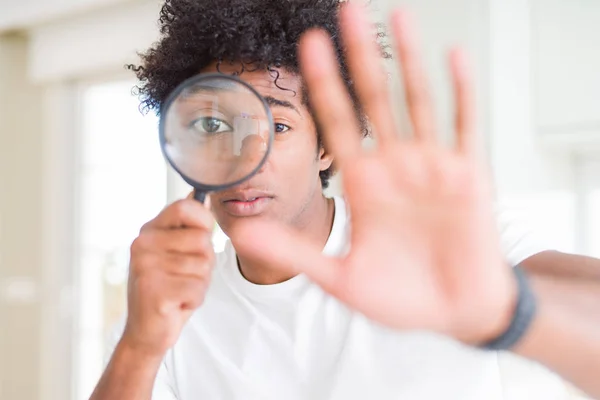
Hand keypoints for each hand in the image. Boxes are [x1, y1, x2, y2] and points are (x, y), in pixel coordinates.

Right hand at [122, 194, 214, 356]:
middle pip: (202, 239)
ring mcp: (146, 267)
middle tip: (184, 277)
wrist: (146, 333)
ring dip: (200, 284)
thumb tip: (198, 195)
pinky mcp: (154, 291)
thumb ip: (186, 227)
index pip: (185, 206)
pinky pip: (198, 288)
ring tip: (179, 291)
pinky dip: (195, 300)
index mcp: (149, 231)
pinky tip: (177, 304)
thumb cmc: (167, 289)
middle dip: (204, 262)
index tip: (199, 240)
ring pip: (203, 266)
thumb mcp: (175, 253)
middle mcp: (143, 244)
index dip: (204, 221)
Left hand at [230, 5, 515, 344]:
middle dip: (357, 56)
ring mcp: (430, 165)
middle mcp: (393, 166)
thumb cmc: (402, 297)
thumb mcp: (340, 276)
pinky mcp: (466, 174)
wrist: (454, 312)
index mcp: (362, 184)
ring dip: (407, 59)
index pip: (336, 122)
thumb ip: (293, 250)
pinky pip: (462, 125)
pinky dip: (460, 91)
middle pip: (372, 99)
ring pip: (415, 100)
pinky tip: (452, 55)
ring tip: (396, 16)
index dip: (322, 84)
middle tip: (345, 11)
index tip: (305, 47)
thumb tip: (241, 230)